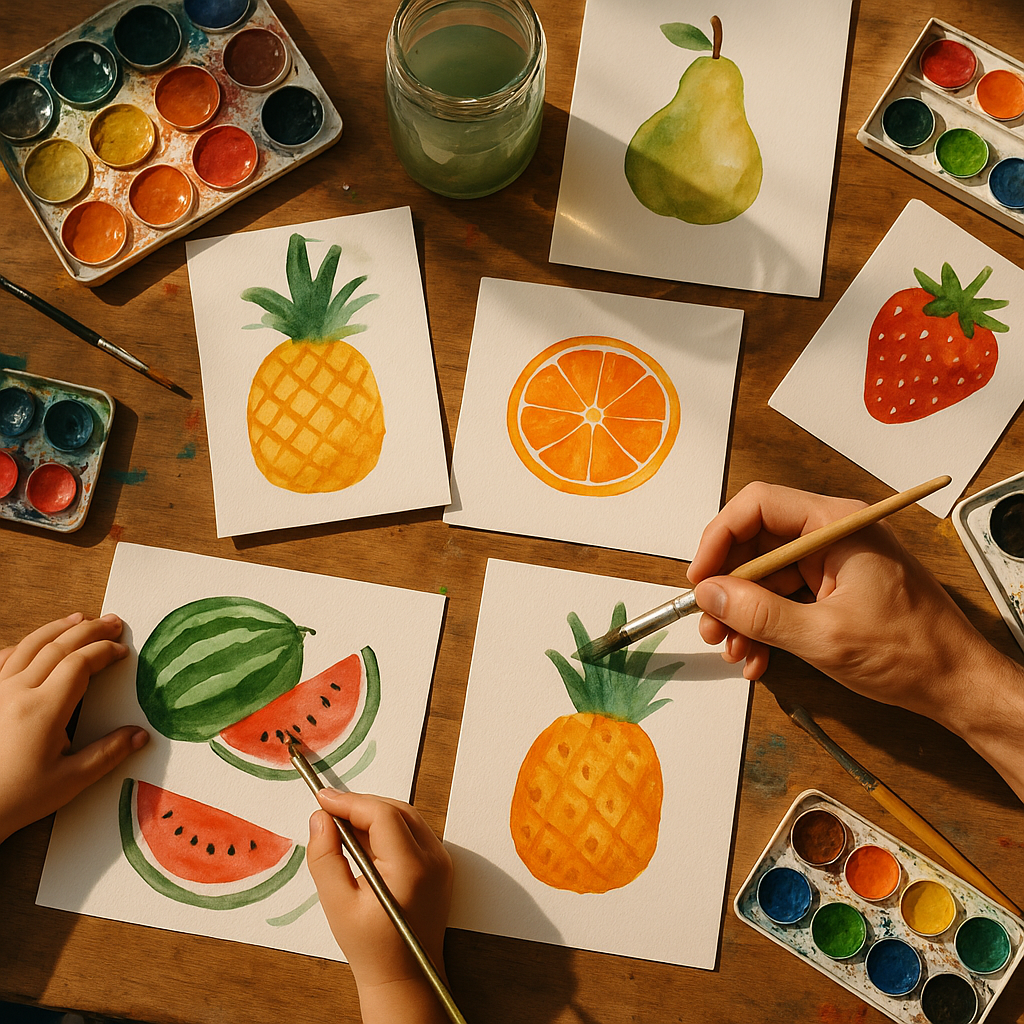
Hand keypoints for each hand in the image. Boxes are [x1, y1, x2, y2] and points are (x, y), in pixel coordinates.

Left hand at [0, 612, 148, 843]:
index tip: (122, 651)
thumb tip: (139, 735)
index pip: (80, 663)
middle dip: (89, 630)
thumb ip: (108, 753)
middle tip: (113, 623)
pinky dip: (25, 644)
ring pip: (30, 645)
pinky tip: (35, 642)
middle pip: (58, 646)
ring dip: (59, 628)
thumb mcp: (71, 780)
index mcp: (43, 710)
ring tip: (81, 618)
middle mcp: (18, 692)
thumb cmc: (17, 798)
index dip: (104, 652)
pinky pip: (5, 658)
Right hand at [306, 790, 452, 1023]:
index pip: (382, 815)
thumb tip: (320, 818)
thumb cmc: (370, 948)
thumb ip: (325, 858)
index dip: (350, 802)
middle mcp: (433, 859)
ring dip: (374, 813)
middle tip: (328, 809)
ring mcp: (441, 862)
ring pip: (406, 818)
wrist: (406, 978)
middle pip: (397, 811)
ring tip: (341, 822)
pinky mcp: (440, 866)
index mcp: (411, 868)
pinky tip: (363, 838)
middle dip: (361, 805)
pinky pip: (413, 832)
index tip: (322, 799)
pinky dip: (387, 827)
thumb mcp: (338, 905)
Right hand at [686, 482, 1006, 723]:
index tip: (701, 578)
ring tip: (733, 650)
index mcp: (837, 526)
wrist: (959, 685)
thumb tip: (710, 593)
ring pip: (766, 575)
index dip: (720, 538)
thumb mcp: (823, 636)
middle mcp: (833, 535)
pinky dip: (765, 625)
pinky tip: (757, 658)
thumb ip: (760, 614)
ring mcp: (834, 562)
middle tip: (710, 623)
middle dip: (728, 586)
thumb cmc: (909, 654)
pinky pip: (785, 596)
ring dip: (743, 613)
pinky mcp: (836, 588)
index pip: (759, 506)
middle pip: (757, 542)